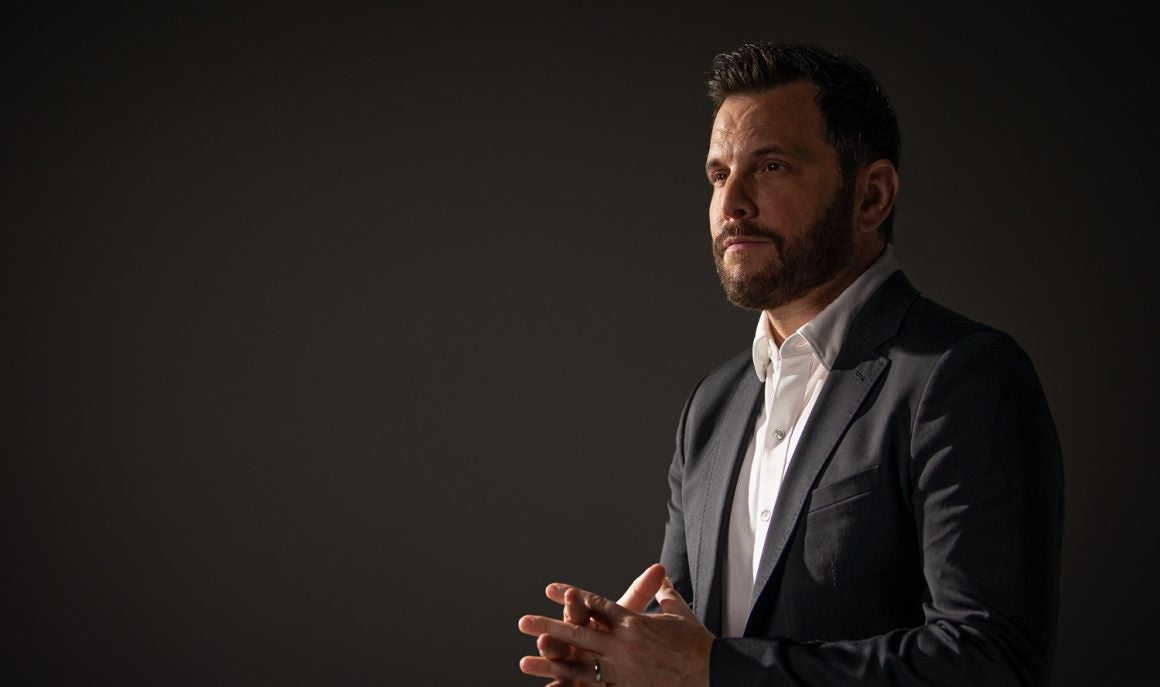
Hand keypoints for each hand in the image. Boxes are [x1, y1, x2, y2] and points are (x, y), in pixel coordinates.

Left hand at [518, 567, 712, 686]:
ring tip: (525, 659)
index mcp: (633, 621)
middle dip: (549, 625)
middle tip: (523, 620)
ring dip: (550, 662)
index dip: (572, 596)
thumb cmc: (697, 644)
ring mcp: (622, 671)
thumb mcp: (679, 614)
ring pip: (577, 666)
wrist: (714, 673)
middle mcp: (623, 644)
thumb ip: (664, 594)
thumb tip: (660, 575)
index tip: (551, 589)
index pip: (595, 604)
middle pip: (578, 632)